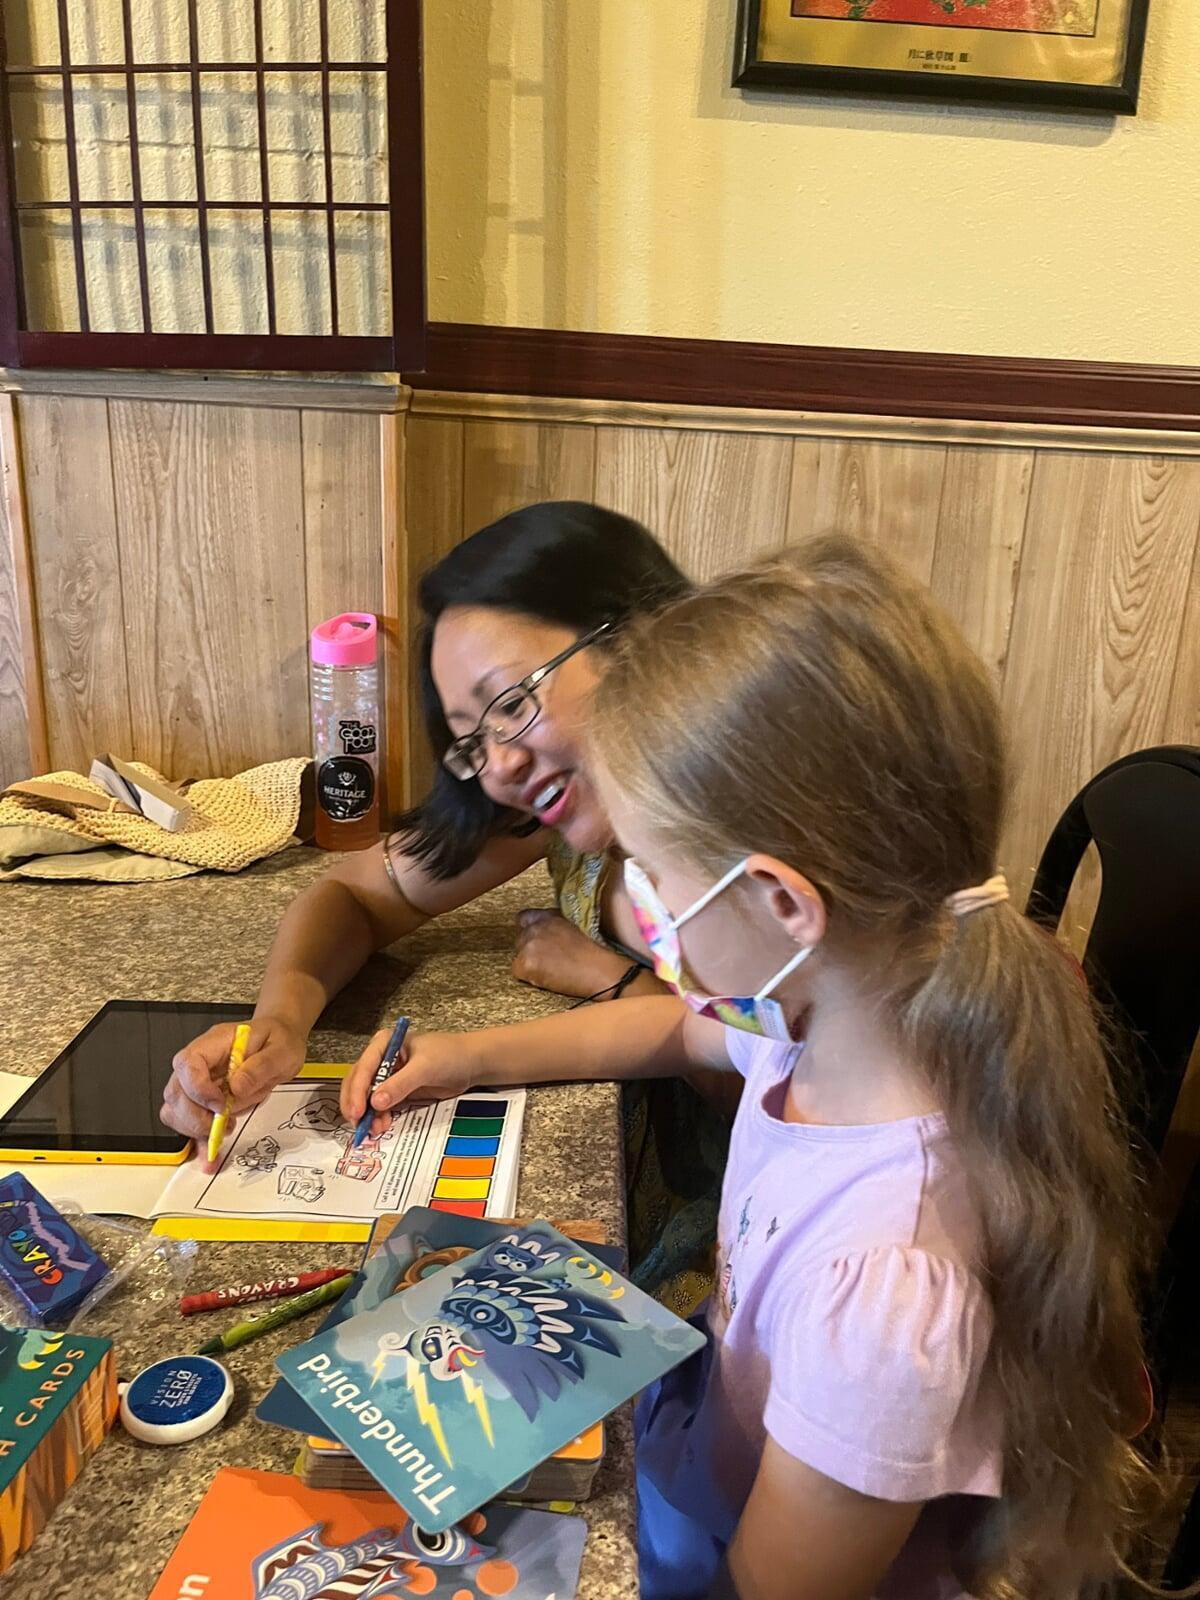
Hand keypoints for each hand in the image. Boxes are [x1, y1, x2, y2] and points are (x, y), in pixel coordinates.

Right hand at [161, 1015, 306, 1158]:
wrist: (280, 1043)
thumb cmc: (278, 1040)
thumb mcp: (282, 1049)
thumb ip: (261, 1066)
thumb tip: (237, 1087)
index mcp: (215, 1043)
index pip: (188, 1063)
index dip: (198, 1089)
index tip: (220, 1104)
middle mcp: (201, 1062)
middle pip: (176, 1091)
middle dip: (195, 1116)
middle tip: (222, 1124)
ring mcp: (199, 1081)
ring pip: (175, 1110)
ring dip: (195, 1129)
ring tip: (223, 1131)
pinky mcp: (205, 1100)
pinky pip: (191, 1123)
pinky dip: (199, 1141)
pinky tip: (211, 1154)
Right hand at [340, 1029, 477, 1137]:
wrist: (472, 1064)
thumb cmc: (450, 1055)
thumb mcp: (424, 1068)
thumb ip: (400, 1084)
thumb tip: (376, 1102)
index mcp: (384, 1043)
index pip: (363, 1068)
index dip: (357, 1091)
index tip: (358, 1111)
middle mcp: (381, 1059)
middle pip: (358, 1083)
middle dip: (357, 1105)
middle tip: (359, 1125)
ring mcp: (388, 1076)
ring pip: (367, 1098)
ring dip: (368, 1115)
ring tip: (374, 1130)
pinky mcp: (397, 1092)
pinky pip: (381, 1107)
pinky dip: (378, 1117)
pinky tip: (382, 1126)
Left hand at [512, 908, 634, 998]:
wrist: (601, 971)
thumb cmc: (596, 953)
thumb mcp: (576, 927)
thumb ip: (556, 925)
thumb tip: (545, 933)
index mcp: (550, 915)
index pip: (524, 918)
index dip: (530, 931)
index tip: (538, 942)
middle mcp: (537, 926)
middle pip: (521, 939)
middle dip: (531, 949)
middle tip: (550, 961)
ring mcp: (530, 943)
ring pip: (519, 956)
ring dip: (531, 964)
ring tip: (552, 971)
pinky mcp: (527, 962)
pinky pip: (518, 971)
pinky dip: (530, 977)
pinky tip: (548, 978)